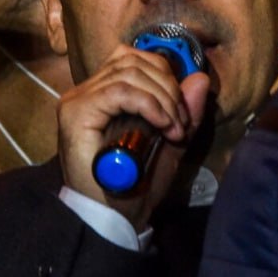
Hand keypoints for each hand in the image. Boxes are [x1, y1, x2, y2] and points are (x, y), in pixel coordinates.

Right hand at [56, 43, 209, 229]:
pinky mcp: (76, 113)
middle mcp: (86, 90)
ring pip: (129, 72)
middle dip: (168, 87)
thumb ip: (184, 112)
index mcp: (103, 92)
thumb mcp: (170, 143)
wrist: (114, 217)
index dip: (165, 75)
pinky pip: (119, 91)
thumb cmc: (136, 184)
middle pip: (133, 60)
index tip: (183, 111)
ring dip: (162, 97)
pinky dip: (148, 103)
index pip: (134, 59)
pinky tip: (162, 125)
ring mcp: (78, 100)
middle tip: (181, 122)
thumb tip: (200, 78)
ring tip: (173, 128)